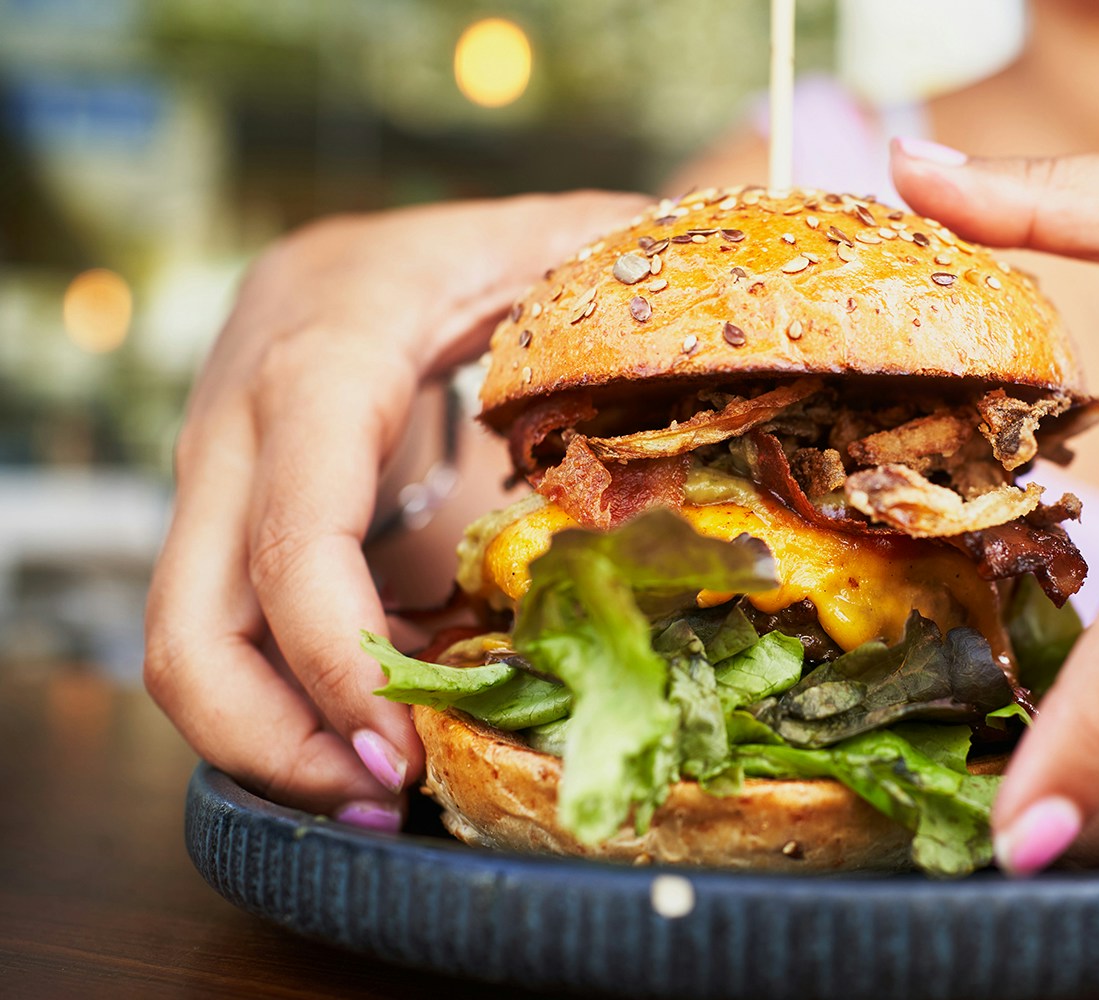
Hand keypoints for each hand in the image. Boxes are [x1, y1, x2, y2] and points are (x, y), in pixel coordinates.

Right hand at [144, 191, 649, 826]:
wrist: (352, 261)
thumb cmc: (465, 253)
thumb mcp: (546, 243)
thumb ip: (628, 281)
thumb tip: (744, 332)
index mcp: (318, 362)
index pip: (296, 533)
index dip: (339, 657)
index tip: (410, 748)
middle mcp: (236, 438)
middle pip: (190, 628)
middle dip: (278, 741)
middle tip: (392, 801)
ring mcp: (218, 498)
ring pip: (189, 653)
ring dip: (275, 744)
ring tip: (392, 794)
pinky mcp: (233, 545)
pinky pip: (233, 644)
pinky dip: (292, 707)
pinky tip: (384, 738)